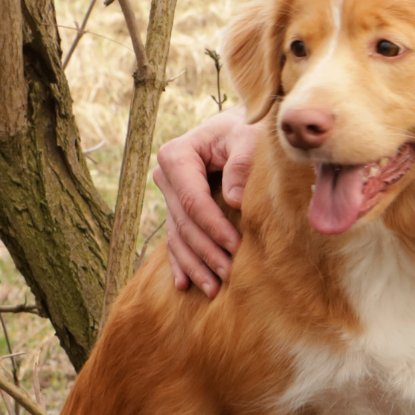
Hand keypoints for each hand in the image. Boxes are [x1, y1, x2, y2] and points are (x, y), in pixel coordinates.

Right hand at [155, 109, 261, 294]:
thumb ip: (242, 162)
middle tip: (230, 276)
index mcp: (177, 156)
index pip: (193, 201)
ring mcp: (168, 193)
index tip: (237, 248)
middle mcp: (166, 176)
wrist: (241, 126)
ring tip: (214, 289)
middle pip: (185, 223)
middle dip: (207, 252)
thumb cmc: (248, 129)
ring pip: (178, 236)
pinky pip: (175, 238)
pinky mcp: (176, 206)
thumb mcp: (249, 136)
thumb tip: (235, 199)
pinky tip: (185, 285)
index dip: (214, 227)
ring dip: (195, 265)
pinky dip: (181, 263)